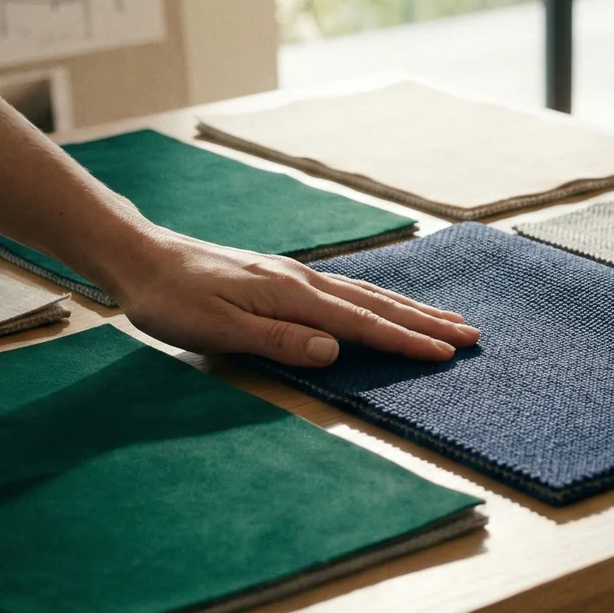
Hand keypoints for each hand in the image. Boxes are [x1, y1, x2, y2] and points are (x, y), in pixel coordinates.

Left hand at [103, 228, 478, 366]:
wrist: (142, 258)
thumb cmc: (172, 300)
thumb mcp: (218, 328)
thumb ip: (278, 340)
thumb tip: (334, 349)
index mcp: (291, 295)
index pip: (362, 324)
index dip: (405, 341)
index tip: (447, 354)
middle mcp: (302, 280)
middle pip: (377, 304)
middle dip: (425, 322)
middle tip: (472, 335)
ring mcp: (295, 276)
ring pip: (366, 294)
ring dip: (409, 309)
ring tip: (447, 318)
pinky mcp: (283, 277)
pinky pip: (347, 290)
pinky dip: (379, 299)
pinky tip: (387, 302)